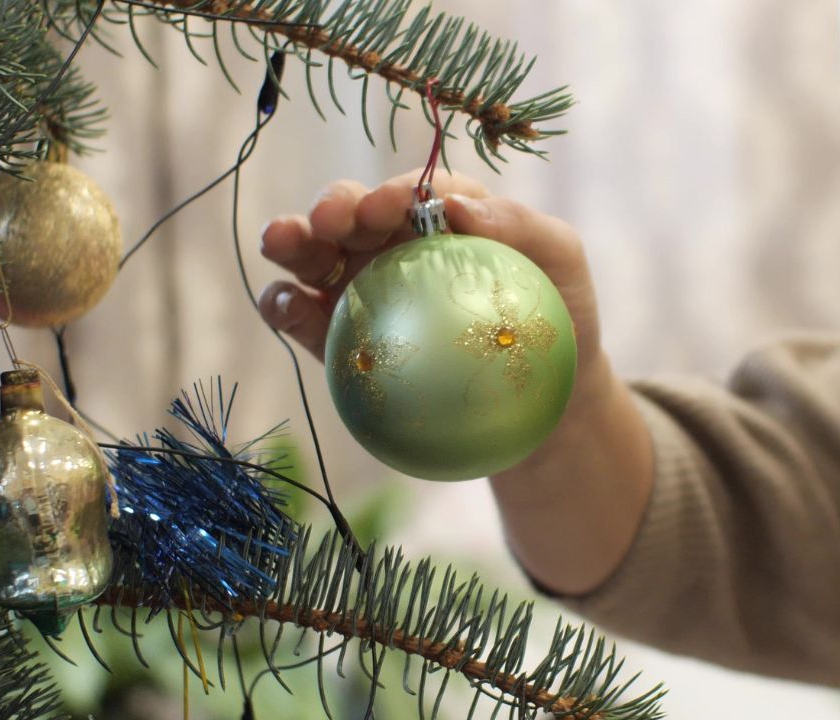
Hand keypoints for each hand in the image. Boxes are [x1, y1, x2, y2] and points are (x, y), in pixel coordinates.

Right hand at [257, 170, 604, 398]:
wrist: (541, 406)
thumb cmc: (557, 323)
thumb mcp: (561, 261)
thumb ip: (521, 226)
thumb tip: (457, 206)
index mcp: (443, 216)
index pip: (414, 193)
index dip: (394, 193)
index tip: (388, 208)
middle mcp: (394, 244)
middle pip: (353, 212)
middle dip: (334, 205)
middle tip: (328, 220)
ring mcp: (360, 288)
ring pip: (314, 254)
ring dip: (291, 241)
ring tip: (278, 241)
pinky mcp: (335, 335)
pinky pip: (299, 314)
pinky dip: (281, 304)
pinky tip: (283, 306)